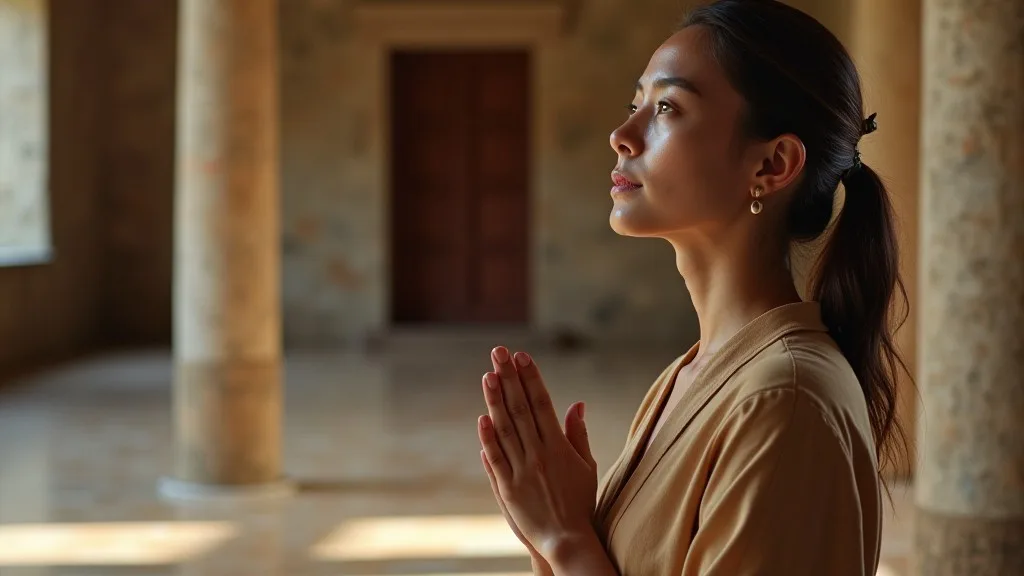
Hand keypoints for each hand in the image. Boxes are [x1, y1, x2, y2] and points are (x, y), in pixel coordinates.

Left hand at [477, 346, 598, 560]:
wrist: (568, 540)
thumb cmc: (580, 502)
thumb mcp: (587, 466)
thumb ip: (578, 434)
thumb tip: (577, 403)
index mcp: (559, 447)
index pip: (543, 403)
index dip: (531, 378)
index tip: (522, 356)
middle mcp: (540, 454)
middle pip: (522, 409)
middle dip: (509, 378)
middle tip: (499, 352)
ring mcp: (523, 471)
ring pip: (506, 429)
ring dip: (496, 401)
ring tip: (488, 375)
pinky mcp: (509, 489)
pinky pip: (497, 459)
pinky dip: (488, 438)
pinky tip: (482, 418)